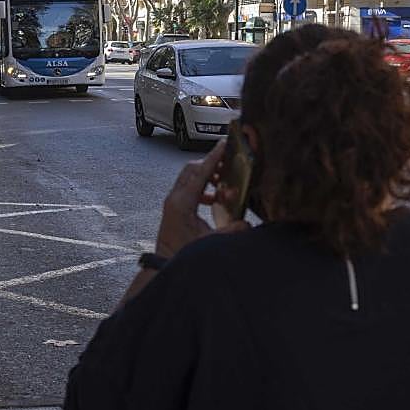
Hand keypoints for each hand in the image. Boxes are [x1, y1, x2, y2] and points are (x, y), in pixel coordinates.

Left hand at [154, 141, 226, 257]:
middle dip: (210, 164)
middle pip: (192, 170)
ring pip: (189, 178)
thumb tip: (246, 224)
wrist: (162, 264)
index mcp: (182, 203)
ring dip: (206, 176)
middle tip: (228, 162)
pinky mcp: (174, 207)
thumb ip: (229, 232)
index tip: (223, 145)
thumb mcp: (208, 242)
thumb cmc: (181, 254)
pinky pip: (189, 188)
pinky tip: (215, 199)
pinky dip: (202, 188)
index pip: (200, 174)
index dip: (213, 158)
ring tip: (224, 181)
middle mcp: (175, 198)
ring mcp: (173, 202)